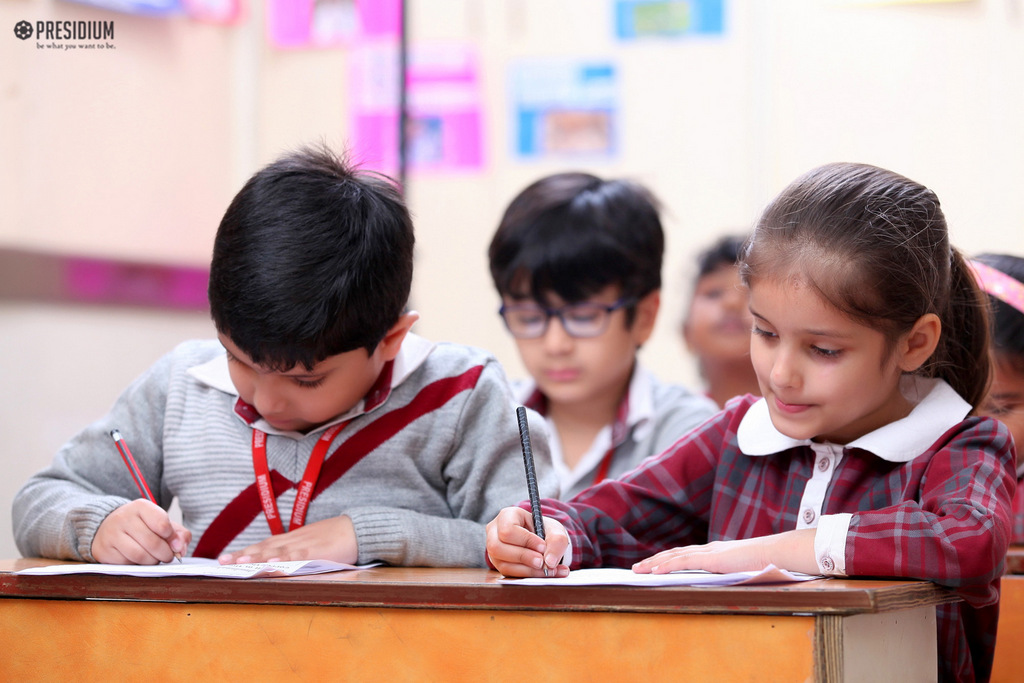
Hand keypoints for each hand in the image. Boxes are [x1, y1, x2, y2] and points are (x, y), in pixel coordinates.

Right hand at [92, 499, 190, 564]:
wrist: (107, 528)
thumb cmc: (141, 526)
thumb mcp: (161, 523)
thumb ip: (178, 534)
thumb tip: (180, 549)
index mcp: (141, 506)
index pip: (162, 524)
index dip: (172, 538)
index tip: (174, 543)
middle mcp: (124, 517)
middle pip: (153, 543)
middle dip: (165, 554)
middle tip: (167, 556)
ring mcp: (111, 534)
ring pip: (140, 556)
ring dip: (152, 561)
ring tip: (154, 558)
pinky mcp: (104, 550)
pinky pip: (127, 564)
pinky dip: (137, 565)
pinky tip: (138, 559)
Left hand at [218, 516, 357, 564]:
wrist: (358, 529)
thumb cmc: (336, 537)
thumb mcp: (311, 543)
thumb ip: (295, 552)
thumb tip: (276, 562)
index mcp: (291, 539)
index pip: (263, 545)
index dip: (244, 551)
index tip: (224, 558)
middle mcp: (293, 541)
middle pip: (263, 548)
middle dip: (242, 555)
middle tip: (221, 562)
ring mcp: (304, 546)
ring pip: (276, 551)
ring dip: (257, 557)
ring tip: (239, 563)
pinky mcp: (317, 552)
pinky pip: (297, 557)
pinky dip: (283, 560)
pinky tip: (271, 564)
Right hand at [485, 506, 569, 577]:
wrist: (541, 540)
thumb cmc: (544, 530)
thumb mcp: (555, 530)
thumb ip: (557, 542)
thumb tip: (549, 562)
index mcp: (507, 516)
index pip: (508, 530)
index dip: (526, 541)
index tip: (543, 547)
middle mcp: (494, 532)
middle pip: (498, 547)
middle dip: (524, 557)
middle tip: (543, 562)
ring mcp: (493, 550)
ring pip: (502, 564)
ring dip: (527, 570)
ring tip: (547, 569)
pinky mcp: (499, 564)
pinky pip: (508, 574)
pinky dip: (528, 575)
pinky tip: (543, 574)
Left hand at [631, 529, 817, 574]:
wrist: (778, 553)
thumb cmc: (766, 563)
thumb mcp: (744, 569)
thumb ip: (732, 574)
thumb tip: (728, 584)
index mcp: (715, 552)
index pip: (685, 555)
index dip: (667, 559)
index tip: (652, 565)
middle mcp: (708, 549)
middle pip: (674, 554)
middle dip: (653, 561)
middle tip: (636, 569)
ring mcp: (709, 552)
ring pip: (674, 557)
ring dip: (653, 564)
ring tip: (638, 571)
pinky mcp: (711, 559)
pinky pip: (684, 562)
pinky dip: (667, 566)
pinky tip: (654, 572)